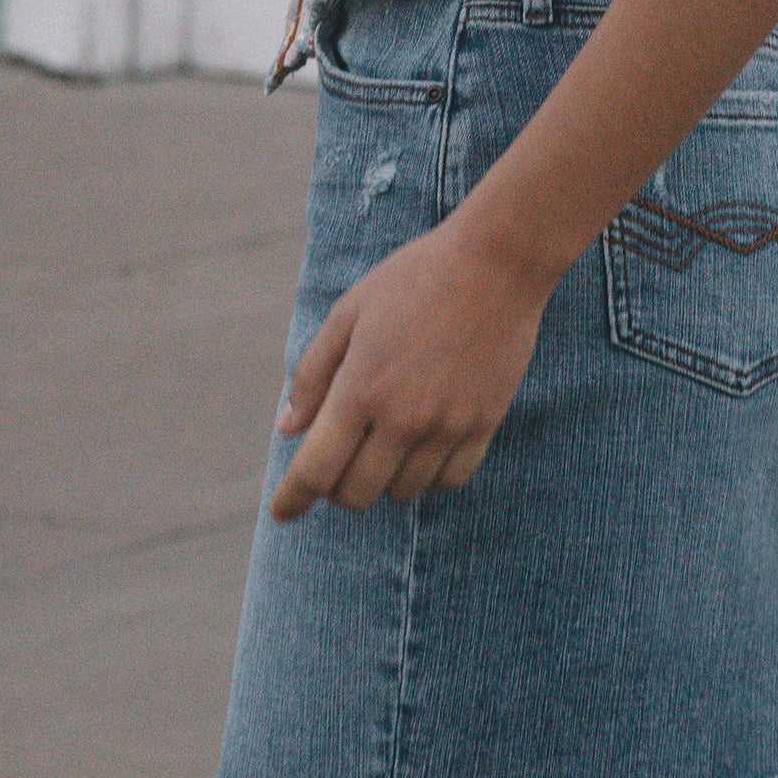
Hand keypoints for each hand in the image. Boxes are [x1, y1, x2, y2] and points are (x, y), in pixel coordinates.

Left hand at [269, 204, 555, 522]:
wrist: (496, 263)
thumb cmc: (414, 279)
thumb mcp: (349, 313)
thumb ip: (314, 374)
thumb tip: (287, 428)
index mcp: (360, 388)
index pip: (315, 469)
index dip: (292, 499)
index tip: (281, 514)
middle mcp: (402, 417)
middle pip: (356, 493)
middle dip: (336, 488)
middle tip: (338, 464)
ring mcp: (447, 425)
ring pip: (404, 492)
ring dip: (383, 481)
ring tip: (383, 448)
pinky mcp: (484, 424)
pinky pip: (450, 481)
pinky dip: (428, 478)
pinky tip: (421, 453)